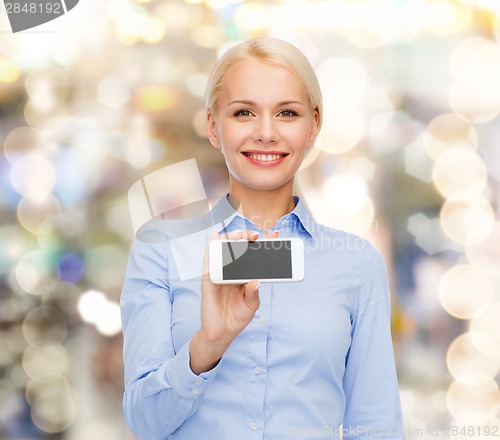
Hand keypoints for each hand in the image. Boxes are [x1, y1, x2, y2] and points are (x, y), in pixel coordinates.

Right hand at [189, 229, 278, 373]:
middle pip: (237, 247)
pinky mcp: (208, 280)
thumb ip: (254, 292)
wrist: (222, 333)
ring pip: (223, 249)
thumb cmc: (237, 317)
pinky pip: (208, 261)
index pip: (253, 255)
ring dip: (231, 238)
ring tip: (241, 235)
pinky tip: (214, 238)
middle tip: (256, 235)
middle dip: (246, 236)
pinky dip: (210, 247)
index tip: (274, 235)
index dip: (262, 244)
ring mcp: (220, 274)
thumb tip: (256, 281)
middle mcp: (232, 271)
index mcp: (244, 275)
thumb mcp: (252, 305)